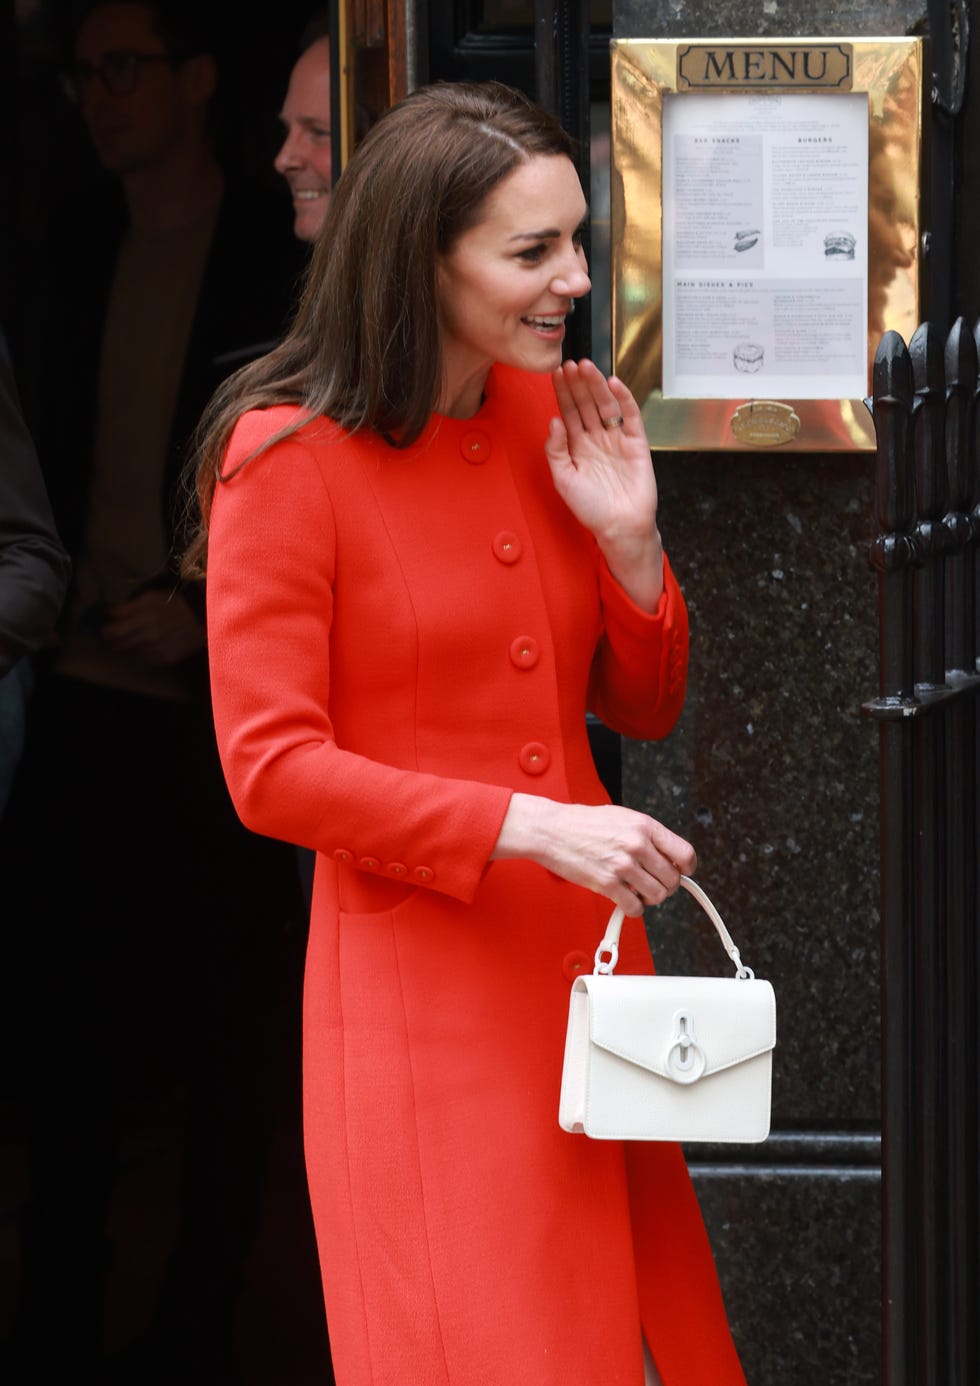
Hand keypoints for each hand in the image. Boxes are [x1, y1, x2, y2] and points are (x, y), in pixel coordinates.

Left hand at [102, 587, 205, 664]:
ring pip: (134, 654)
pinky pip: (149, 660)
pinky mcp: (168, 657)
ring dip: (130, 649)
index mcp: (143, 619)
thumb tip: (111, 613)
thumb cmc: (178, 602)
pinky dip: (145, 655)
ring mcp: (159, 649)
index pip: (114, 631)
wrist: (205, 616)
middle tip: (113, 638)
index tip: (105, 630)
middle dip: (115, 642)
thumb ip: (130, 607)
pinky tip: (147, 648)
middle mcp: (148, 636)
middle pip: (122, 644)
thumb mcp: (153, 597)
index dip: (106, 632)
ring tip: (131, 643)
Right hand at [491, 793, 696, 916]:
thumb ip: (647, 835)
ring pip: (657, 895)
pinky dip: (633, 909)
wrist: (551, 830)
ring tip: (638, 892)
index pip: (684, 853)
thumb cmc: (582, 823)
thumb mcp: (622, 817)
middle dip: (666, 885)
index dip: (687, 868)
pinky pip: (634, 907)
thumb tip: (667, 855)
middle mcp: (637, 845)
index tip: (683, 872)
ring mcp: (623, 865)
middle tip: (653, 883)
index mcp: (644, 826)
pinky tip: (625, 899)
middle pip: (672, 878)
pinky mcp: (607, 884)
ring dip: (650, 898)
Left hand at [545, 359, 662, 610]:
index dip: (563, 393)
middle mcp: (596, 438)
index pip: (568, 413)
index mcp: (577, 446)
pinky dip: (624, 399)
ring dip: (597, 385)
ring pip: (606, 405)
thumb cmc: (590, 509)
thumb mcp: (563, 480)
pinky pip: (630, 416)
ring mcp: (617, 439)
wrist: (620, 527)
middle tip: (570, 363)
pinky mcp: (637, 443)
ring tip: (587, 367)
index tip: (556, 373)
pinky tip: (613, 383)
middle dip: (578, 384)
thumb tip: (553, 421)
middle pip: (586, 404)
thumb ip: (555, 451)